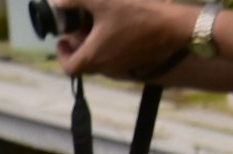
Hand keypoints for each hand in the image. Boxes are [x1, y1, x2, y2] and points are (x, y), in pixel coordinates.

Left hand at [54, 0, 202, 79]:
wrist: (174, 26)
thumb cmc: (138, 15)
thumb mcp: (104, 2)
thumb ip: (77, 1)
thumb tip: (58, 2)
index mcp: (93, 57)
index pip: (69, 67)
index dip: (63, 55)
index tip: (63, 41)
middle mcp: (106, 67)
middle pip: (85, 62)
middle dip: (80, 46)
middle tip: (81, 28)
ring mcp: (122, 67)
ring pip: (101, 60)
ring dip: (96, 45)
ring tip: (101, 24)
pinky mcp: (136, 62)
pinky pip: (117, 57)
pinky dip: (112, 46)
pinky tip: (120, 27)